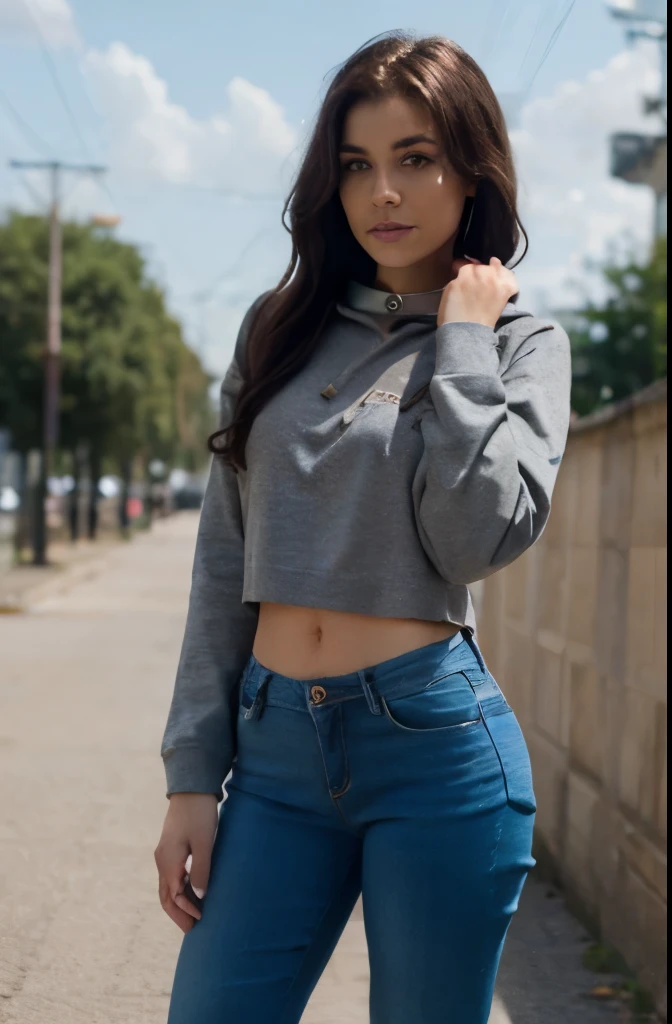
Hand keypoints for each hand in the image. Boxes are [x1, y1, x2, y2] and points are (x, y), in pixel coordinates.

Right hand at [154, 792, 218, 932]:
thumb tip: (200, 897)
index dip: (186, 909)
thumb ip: (201, 869)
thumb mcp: (204, 842)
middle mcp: (162, 860)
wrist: (192, 789)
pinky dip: (180, 890)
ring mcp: (164, 854)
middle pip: (166, 895)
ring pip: (168, 887)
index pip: (174, 895)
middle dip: (177, 913)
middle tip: (191, 929)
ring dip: (178, 903)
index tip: (201, 918)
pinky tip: (192, 894)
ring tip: (192, 916)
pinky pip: (172, 877)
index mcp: (168, 861)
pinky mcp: (171, 849)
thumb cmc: (200, 814)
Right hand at [438, 256, 517, 328]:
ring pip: (497, 267)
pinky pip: (512, 280)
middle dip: (477, 270)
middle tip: (475, 279)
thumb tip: (463, 274)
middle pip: (482, 265)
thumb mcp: (448, 292)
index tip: (460, 272)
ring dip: (493, 271)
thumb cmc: (452, 315)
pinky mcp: (505, 292)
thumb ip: (457, 279)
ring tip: (490, 277)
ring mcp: (496, 282)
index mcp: (465, 275)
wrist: (466, 333)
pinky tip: (503, 282)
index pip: (465, 263)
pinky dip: (509, 280)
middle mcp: (482, 275)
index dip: (461, 267)